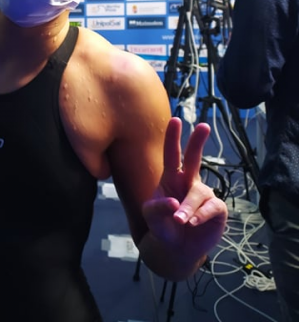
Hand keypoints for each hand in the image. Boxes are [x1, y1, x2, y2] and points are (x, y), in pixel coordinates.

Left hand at [143, 118, 227, 257]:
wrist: (176, 248)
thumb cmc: (162, 225)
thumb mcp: (151, 216)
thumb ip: (157, 208)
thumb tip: (174, 203)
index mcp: (171, 178)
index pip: (172, 155)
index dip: (173, 138)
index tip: (175, 120)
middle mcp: (189, 182)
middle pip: (194, 159)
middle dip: (198, 142)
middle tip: (203, 126)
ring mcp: (204, 195)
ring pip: (198, 193)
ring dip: (188, 208)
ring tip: (180, 220)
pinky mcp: (216, 209)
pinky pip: (211, 207)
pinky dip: (200, 215)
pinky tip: (192, 223)